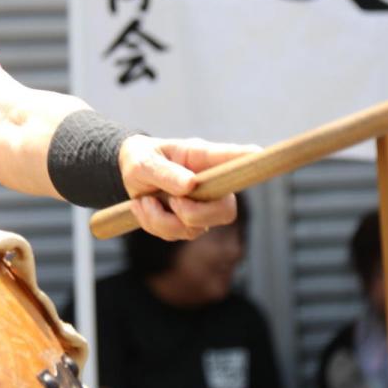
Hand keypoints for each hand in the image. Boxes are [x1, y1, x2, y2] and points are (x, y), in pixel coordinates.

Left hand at [118, 134, 258, 240]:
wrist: (129, 175)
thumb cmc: (142, 159)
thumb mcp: (143, 161)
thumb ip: (164, 172)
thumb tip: (190, 185)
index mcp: (203, 158)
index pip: (232, 158)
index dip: (248, 158)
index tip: (258, 153)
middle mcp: (210, 185)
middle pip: (225, 211)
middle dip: (195, 214)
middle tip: (172, 201)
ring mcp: (201, 207)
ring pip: (195, 229)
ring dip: (161, 218)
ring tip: (145, 199)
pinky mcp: (186, 224)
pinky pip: (173, 234)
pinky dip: (152, 223)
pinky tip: (143, 206)